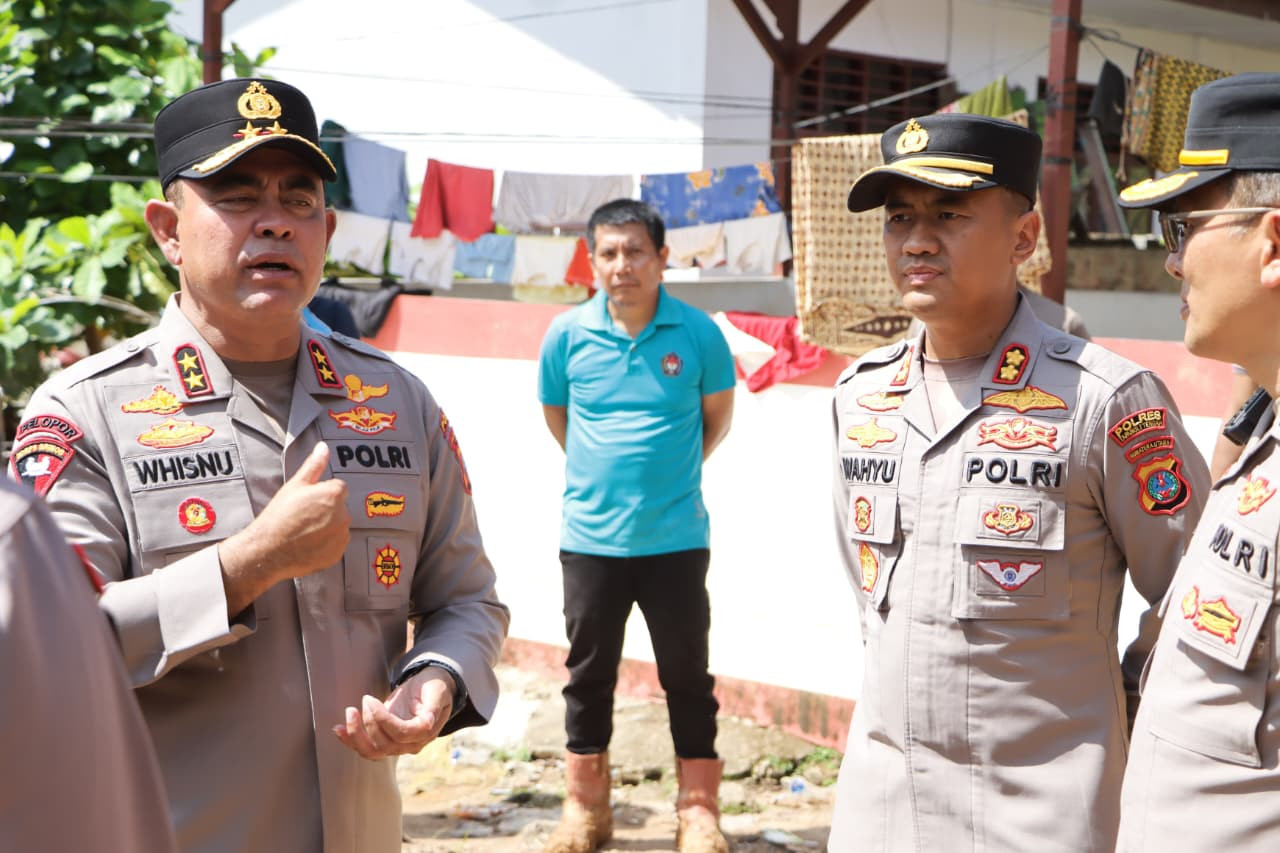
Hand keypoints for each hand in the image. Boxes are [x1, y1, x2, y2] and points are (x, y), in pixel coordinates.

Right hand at [219, 441, 349, 613]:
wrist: (267, 551)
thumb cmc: (279, 515)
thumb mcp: (295, 485)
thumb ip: (314, 465)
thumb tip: (323, 447)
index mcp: (335, 494)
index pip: (338, 488)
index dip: (321, 493)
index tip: (306, 502)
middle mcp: (344, 515)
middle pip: (340, 507)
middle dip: (326, 509)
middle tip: (303, 516)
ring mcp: (341, 536)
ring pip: (339, 525)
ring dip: (328, 526)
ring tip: (304, 531)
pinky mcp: (338, 554)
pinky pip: (336, 544)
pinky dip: (326, 543)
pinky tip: (308, 544)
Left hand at [332, 668, 453, 759]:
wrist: (430, 691)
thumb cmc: (434, 688)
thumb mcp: (438, 691)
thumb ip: (434, 705)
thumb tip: (427, 721)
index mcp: (425, 732)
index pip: (401, 733)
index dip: (382, 720)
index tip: (370, 700)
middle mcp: (411, 744)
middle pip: (384, 744)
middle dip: (369, 721)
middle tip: (366, 699)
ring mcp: (397, 746)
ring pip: (372, 751)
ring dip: (356, 736)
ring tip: (348, 713)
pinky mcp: (385, 742)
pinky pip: (366, 748)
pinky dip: (350, 741)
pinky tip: (338, 729)